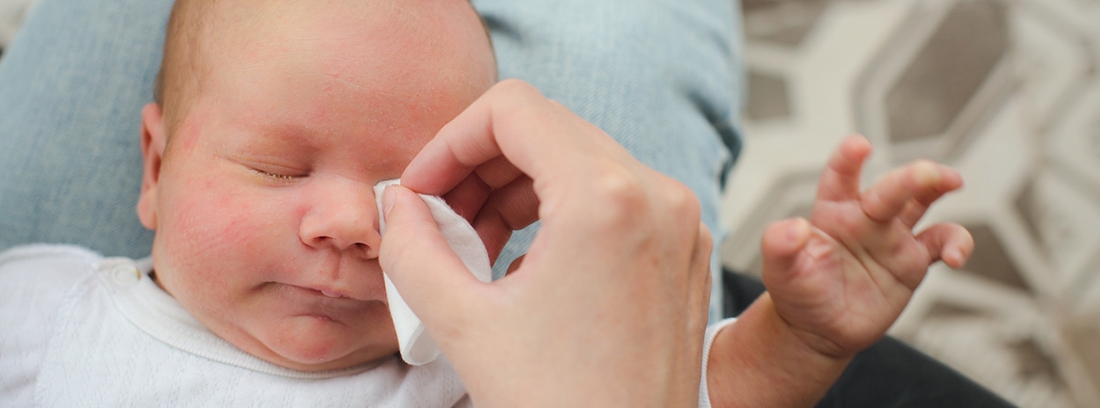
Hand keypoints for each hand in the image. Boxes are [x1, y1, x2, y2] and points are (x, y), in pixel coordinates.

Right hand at [379, 80, 711, 406]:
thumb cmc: (559, 407)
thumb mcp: (461, 323)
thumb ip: (411, 247)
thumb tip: (399, 203)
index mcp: (605, 199)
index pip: (513, 109)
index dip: (450, 140)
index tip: (422, 189)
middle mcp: (656, 196)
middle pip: (548, 129)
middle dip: (479, 167)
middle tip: (439, 220)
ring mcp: (679, 222)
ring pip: (580, 159)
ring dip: (516, 189)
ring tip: (475, 248)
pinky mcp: (683, 249)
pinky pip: (613, 197)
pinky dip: (558, 211)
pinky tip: (523, 264)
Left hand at [762, 135, 972, 357]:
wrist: (817, 329)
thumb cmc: (796, 292)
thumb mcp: (779, 271)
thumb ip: (779, 245)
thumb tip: (794, 226)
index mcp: (831, 211)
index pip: (840, 177)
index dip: (848, 159)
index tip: (858, 145)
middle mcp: (865, 216)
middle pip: (891, 189)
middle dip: (910, 176)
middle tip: (928, 173)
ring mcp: (891, 235)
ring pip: (921, 201)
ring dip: (938, 187)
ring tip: (953, 181)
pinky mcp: (913, 260)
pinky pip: (942, 242)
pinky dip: (956, 243)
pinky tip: (956, 257)